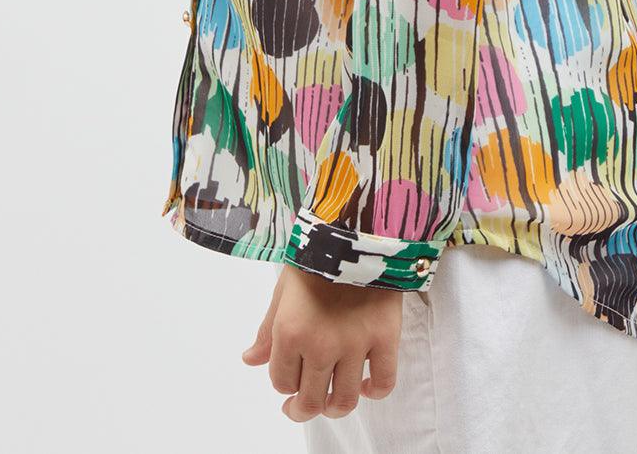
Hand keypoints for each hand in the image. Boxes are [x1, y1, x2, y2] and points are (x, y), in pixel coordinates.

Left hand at [241, 262, 404, 422]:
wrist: (357, 227)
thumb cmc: (315, 255)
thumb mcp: (283, 289)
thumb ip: (268, 329)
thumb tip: (250, 360)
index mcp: (290, 332)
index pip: (280, 381)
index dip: (283, 381)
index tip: (289, 372)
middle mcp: (321, 344)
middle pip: (309, 400)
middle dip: (300, 409)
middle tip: (299, 407)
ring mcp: (355, 344)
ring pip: (343, 400)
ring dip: (334, 408)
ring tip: (331, 402)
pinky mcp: (385, 337)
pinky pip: (383, 382)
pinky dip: (374, 391)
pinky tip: (365, 385)